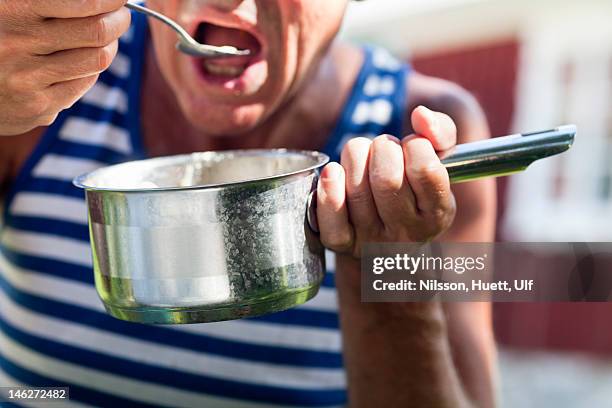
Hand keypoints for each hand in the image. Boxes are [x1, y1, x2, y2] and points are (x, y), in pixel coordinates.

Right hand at [0, 0, 129, 135]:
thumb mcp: (9, 5)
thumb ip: (47, 1)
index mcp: (11, 10)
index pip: (82, 2)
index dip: (109, 0)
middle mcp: (17, 44)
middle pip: (97, 32)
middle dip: (119, 20)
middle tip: (120, 15)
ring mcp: (28, 80)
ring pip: (97, 60)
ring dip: (110, 46)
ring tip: (104, 36)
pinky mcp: (39, 107)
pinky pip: (84, 83)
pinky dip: (90, 68)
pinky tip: (80, 59)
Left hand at [317, 105, 456, 257]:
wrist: (388, 233)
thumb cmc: (413, 184)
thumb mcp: (437, 160)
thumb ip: (440, 132)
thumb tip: (421, 115)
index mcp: (437, 214)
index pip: (426, 170)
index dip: (415, 145)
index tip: (411, 145)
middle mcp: (406, 233)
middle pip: (386, 179)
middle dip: (382, 149)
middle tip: (383, 149)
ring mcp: (372, 241)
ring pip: (356, 189)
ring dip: (354, 159)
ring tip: (362, 159)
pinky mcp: (342, 244)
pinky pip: (331, 218)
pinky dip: (329, 188)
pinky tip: (335, 173)